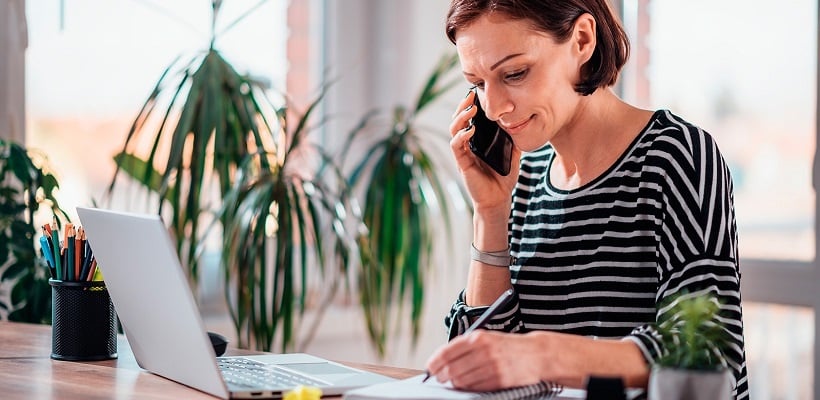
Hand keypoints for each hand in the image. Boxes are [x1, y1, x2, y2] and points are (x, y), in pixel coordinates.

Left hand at [424, 330, 544, 391]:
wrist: (537, 354)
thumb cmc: (507, 346)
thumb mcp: (487, 338)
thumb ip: (466, 346)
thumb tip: (442, 359)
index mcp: (479, 337)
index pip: (448, 351)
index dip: (435, 362)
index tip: (430, 368)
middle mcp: (484, 350)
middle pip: (452, 368)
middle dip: (442, 375)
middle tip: (440, 378)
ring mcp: (493, 366)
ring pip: (462, 380)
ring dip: (454, 383)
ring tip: (454, 381)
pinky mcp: (500, 380)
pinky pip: (475, 388)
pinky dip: (468, 388)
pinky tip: (468, 384)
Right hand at [450, 90, 520, 211]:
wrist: (499, 199)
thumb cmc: (503, 178)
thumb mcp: (511, 154)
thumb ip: (512, 139)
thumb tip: (519, 123)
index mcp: (476, 141)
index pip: (468, 119)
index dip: (469, 106)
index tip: (476, 94)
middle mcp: (467, 145)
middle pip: (458, 121)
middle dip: (462, 107)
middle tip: (471, 96)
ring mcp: (463, 154)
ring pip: (454, 130)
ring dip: (460, 118)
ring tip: (470, 109)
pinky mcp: (462, 163)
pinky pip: (456, 146)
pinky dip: (462, 136)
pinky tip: (470, 130)